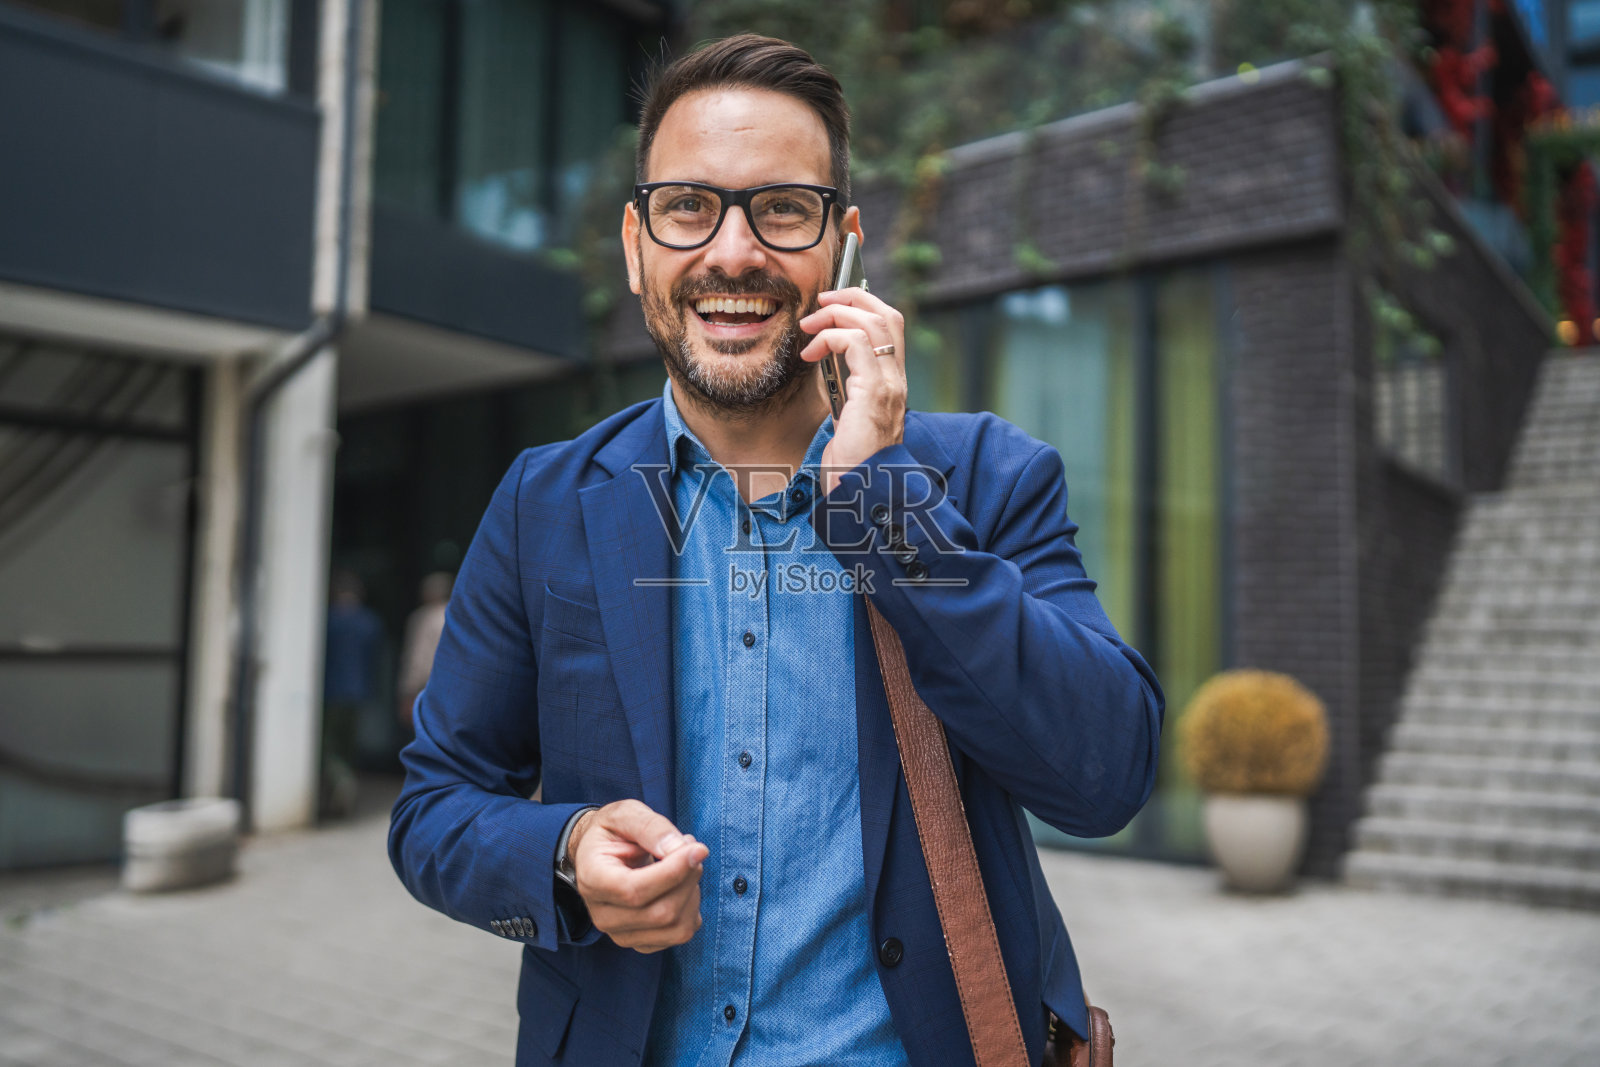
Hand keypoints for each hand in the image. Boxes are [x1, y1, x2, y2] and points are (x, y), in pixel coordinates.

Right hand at [566, 799, 708, 952]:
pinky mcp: (642, 942)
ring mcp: (621, 934)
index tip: (698, 848)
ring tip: (687, 864)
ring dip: (693, 892)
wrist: (601, 854)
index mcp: (593, 879)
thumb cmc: (613, 832)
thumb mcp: (626, 814)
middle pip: (661, 913)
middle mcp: (603, 915)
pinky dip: (692, 907)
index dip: (673, 872)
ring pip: (676, 928)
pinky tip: (682, 884)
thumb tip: (678, 848)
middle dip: (688, 878)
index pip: (634, 891)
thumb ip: (650, 826)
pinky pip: (681, 933)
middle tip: (692, 847)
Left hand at [799, 287, 906, 494]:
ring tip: (809, 326)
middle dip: (852, 297)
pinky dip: (831, 337)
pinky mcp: (874, 393)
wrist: (861, 495)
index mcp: (891, 383)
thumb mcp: (848, 419)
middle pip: (887, 313)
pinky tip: (811, 353)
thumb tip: (826, 364)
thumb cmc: (851, 465)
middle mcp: (896, 380)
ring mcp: (889, 385)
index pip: (890, 326)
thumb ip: (847, 391)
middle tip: (819, 303)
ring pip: (873, 321)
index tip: (831, 307)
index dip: (863, 305)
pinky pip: (857, 343)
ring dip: (836, 314)